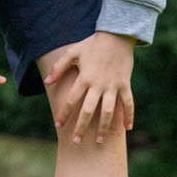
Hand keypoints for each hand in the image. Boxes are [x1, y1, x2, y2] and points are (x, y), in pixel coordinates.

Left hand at [42, 31, 135, 145]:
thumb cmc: (92, 44)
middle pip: (88, 111)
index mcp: (84, 78)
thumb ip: (59, 67)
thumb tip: (47, 82)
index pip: (71, 100)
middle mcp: (98, 85)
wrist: (117, 35)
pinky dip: (129, 115)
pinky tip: (127, 128)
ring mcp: (113, 86)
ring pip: (108, 111)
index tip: (58, 125)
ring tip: (99, 141)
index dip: (63, 113)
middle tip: (75, 141)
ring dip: (104, 127)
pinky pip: (128, 103)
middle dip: (81, 127)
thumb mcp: (73, 52)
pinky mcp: (125, 85)